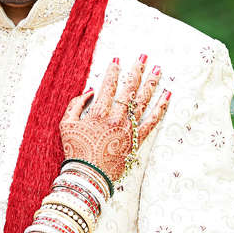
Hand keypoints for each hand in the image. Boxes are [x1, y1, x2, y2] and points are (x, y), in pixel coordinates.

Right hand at [59, 55, 169, 181]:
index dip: (114, 71)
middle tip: (144, 57)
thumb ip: (75, 105)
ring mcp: (128, 129)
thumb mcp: (66, 125)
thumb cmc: (75, 150)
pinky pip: (152, 121)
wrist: (88, 175)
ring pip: (143, 101)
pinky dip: (160, 108)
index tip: (117, 59)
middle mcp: (116, 117)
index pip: (109, 86)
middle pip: (130, 89)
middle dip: (137, 70)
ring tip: (158, 70)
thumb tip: (90, 91)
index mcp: (98, 113)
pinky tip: (167, 95)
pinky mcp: (136, 140)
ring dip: (151, 83)